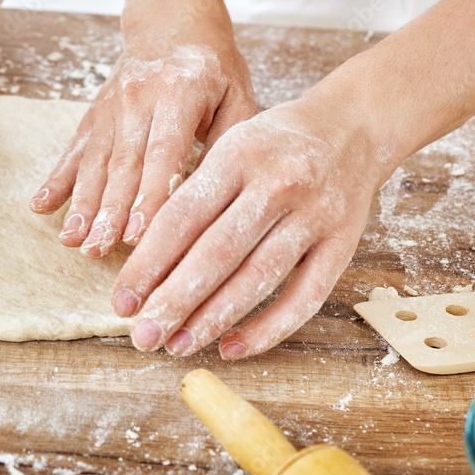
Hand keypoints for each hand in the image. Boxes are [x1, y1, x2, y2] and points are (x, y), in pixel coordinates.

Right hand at [29, 25, 257, 258]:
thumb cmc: (214, 65)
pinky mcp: (95, 113)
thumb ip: (230, 140)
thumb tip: (217, 193)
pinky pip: (74, 150)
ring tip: (73, 240)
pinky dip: (56, 180)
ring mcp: (112, 106)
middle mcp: (138, 98)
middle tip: (98, 250)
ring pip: (95, 161)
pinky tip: (40, 206)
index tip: (139, 232)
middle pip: (122, 164)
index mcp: (180, 92)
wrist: (173, 20)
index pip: (163, 151)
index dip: (149, 194)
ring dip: (81, 204)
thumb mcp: (238, 93)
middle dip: (108, 212)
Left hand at [110, 98, 381, 359]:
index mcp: (239, 154)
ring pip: (259, 278)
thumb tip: (146, 263)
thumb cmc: (274, 143)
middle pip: (218, 253)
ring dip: (214, 319)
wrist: (353, 126)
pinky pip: (305, 297)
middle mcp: (279, 184)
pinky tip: (233, 347)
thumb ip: (193, 195)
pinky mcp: (343, 245)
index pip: (183, 217)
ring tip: (178, 345)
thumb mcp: (229, 146)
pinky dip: (268, 328)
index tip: (122, 300)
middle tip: (143, 336)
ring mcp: (315, 216)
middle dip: (175, 300)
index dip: (148, 263)